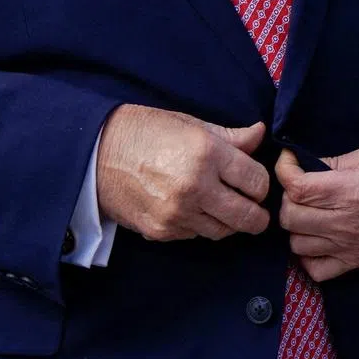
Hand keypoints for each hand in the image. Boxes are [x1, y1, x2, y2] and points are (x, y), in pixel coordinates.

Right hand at [96, 105, 270, 241]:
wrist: (97, 153)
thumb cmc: (146, 131)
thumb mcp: (189, 123)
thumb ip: (230, 136)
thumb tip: (260, 134)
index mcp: (207, 153)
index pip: (257, 181)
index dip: (261, 182)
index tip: (253, 180)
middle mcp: (196, 186)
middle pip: (249, 217)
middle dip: (256, 213)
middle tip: (251, 204)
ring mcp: (179, 213)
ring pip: (224, 231)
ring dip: (229, 221)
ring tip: (221, 204)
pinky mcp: (163, 231)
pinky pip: (197, 235)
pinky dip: (201, 224)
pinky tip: (193, 207)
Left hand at [276, 143, 358, 281]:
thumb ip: (337, 161)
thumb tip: (307, 165)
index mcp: (354, 191)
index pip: (298, 188)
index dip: (284, 169)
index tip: (289, 158)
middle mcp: (349, 224)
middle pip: (290, 217)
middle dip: (285, 195)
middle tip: (299, 181)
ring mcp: (352, 248)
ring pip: (297, 244)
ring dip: (295, 224)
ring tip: (307, 206)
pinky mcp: (358, 262)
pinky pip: (316, 270)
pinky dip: (308, 254)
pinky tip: (316, 234)